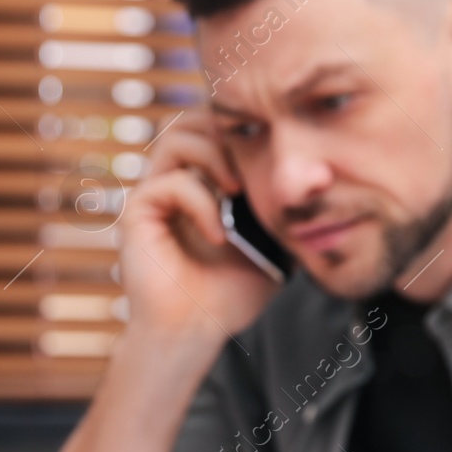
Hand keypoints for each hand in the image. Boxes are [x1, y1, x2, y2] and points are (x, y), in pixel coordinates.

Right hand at [117, 110, 279, 339]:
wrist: (196, 330)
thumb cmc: (230, 295)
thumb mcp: (270, 245)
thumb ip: (281, 211)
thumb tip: (313, 183)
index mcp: (202, 184)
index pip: (216, 130)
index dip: (242, 130)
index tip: (273, 149)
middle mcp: (174, 182)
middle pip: (192, 120)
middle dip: (226, 132)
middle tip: (254, 160)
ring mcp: (154, 194)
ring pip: (175, 137)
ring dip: (213, 156)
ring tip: (237, 189)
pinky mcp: (138, 213)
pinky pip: (170, 183)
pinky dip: (201, 202)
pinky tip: (217, 234)